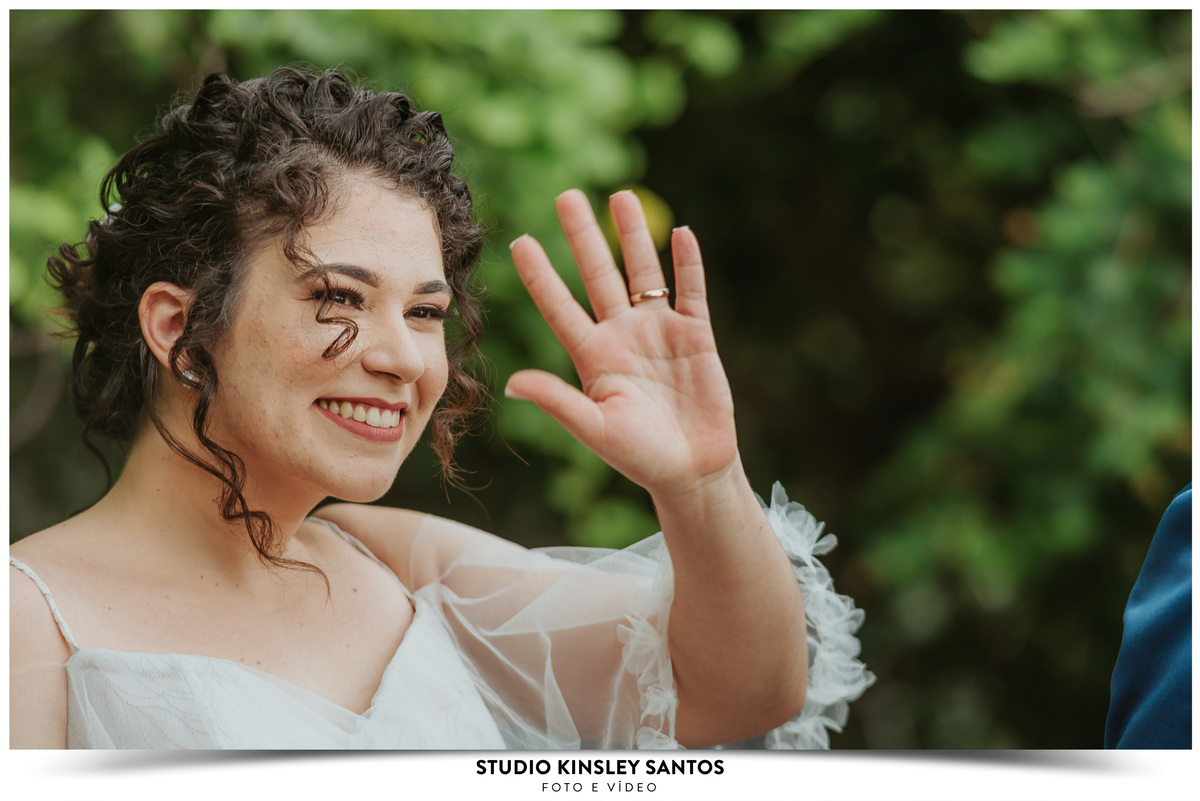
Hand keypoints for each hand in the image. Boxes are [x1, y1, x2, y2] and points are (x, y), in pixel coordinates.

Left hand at [506, 190, 739, 497]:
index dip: (541, 276)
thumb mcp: (595, 429)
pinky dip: (688, 264)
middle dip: (584, 237)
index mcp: (593, 357)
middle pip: (599, 275)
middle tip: (567, 196)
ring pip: (643, 273)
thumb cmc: (640, 457)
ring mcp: (660, 332)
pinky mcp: (696, 336)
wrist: (693, 471)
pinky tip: (682, 234)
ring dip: (633, 236)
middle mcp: (622, 336)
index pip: (560, 307)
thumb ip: (558, 401)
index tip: (521, 241)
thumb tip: (513, 383)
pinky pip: (692, 291)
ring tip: (620, 198)